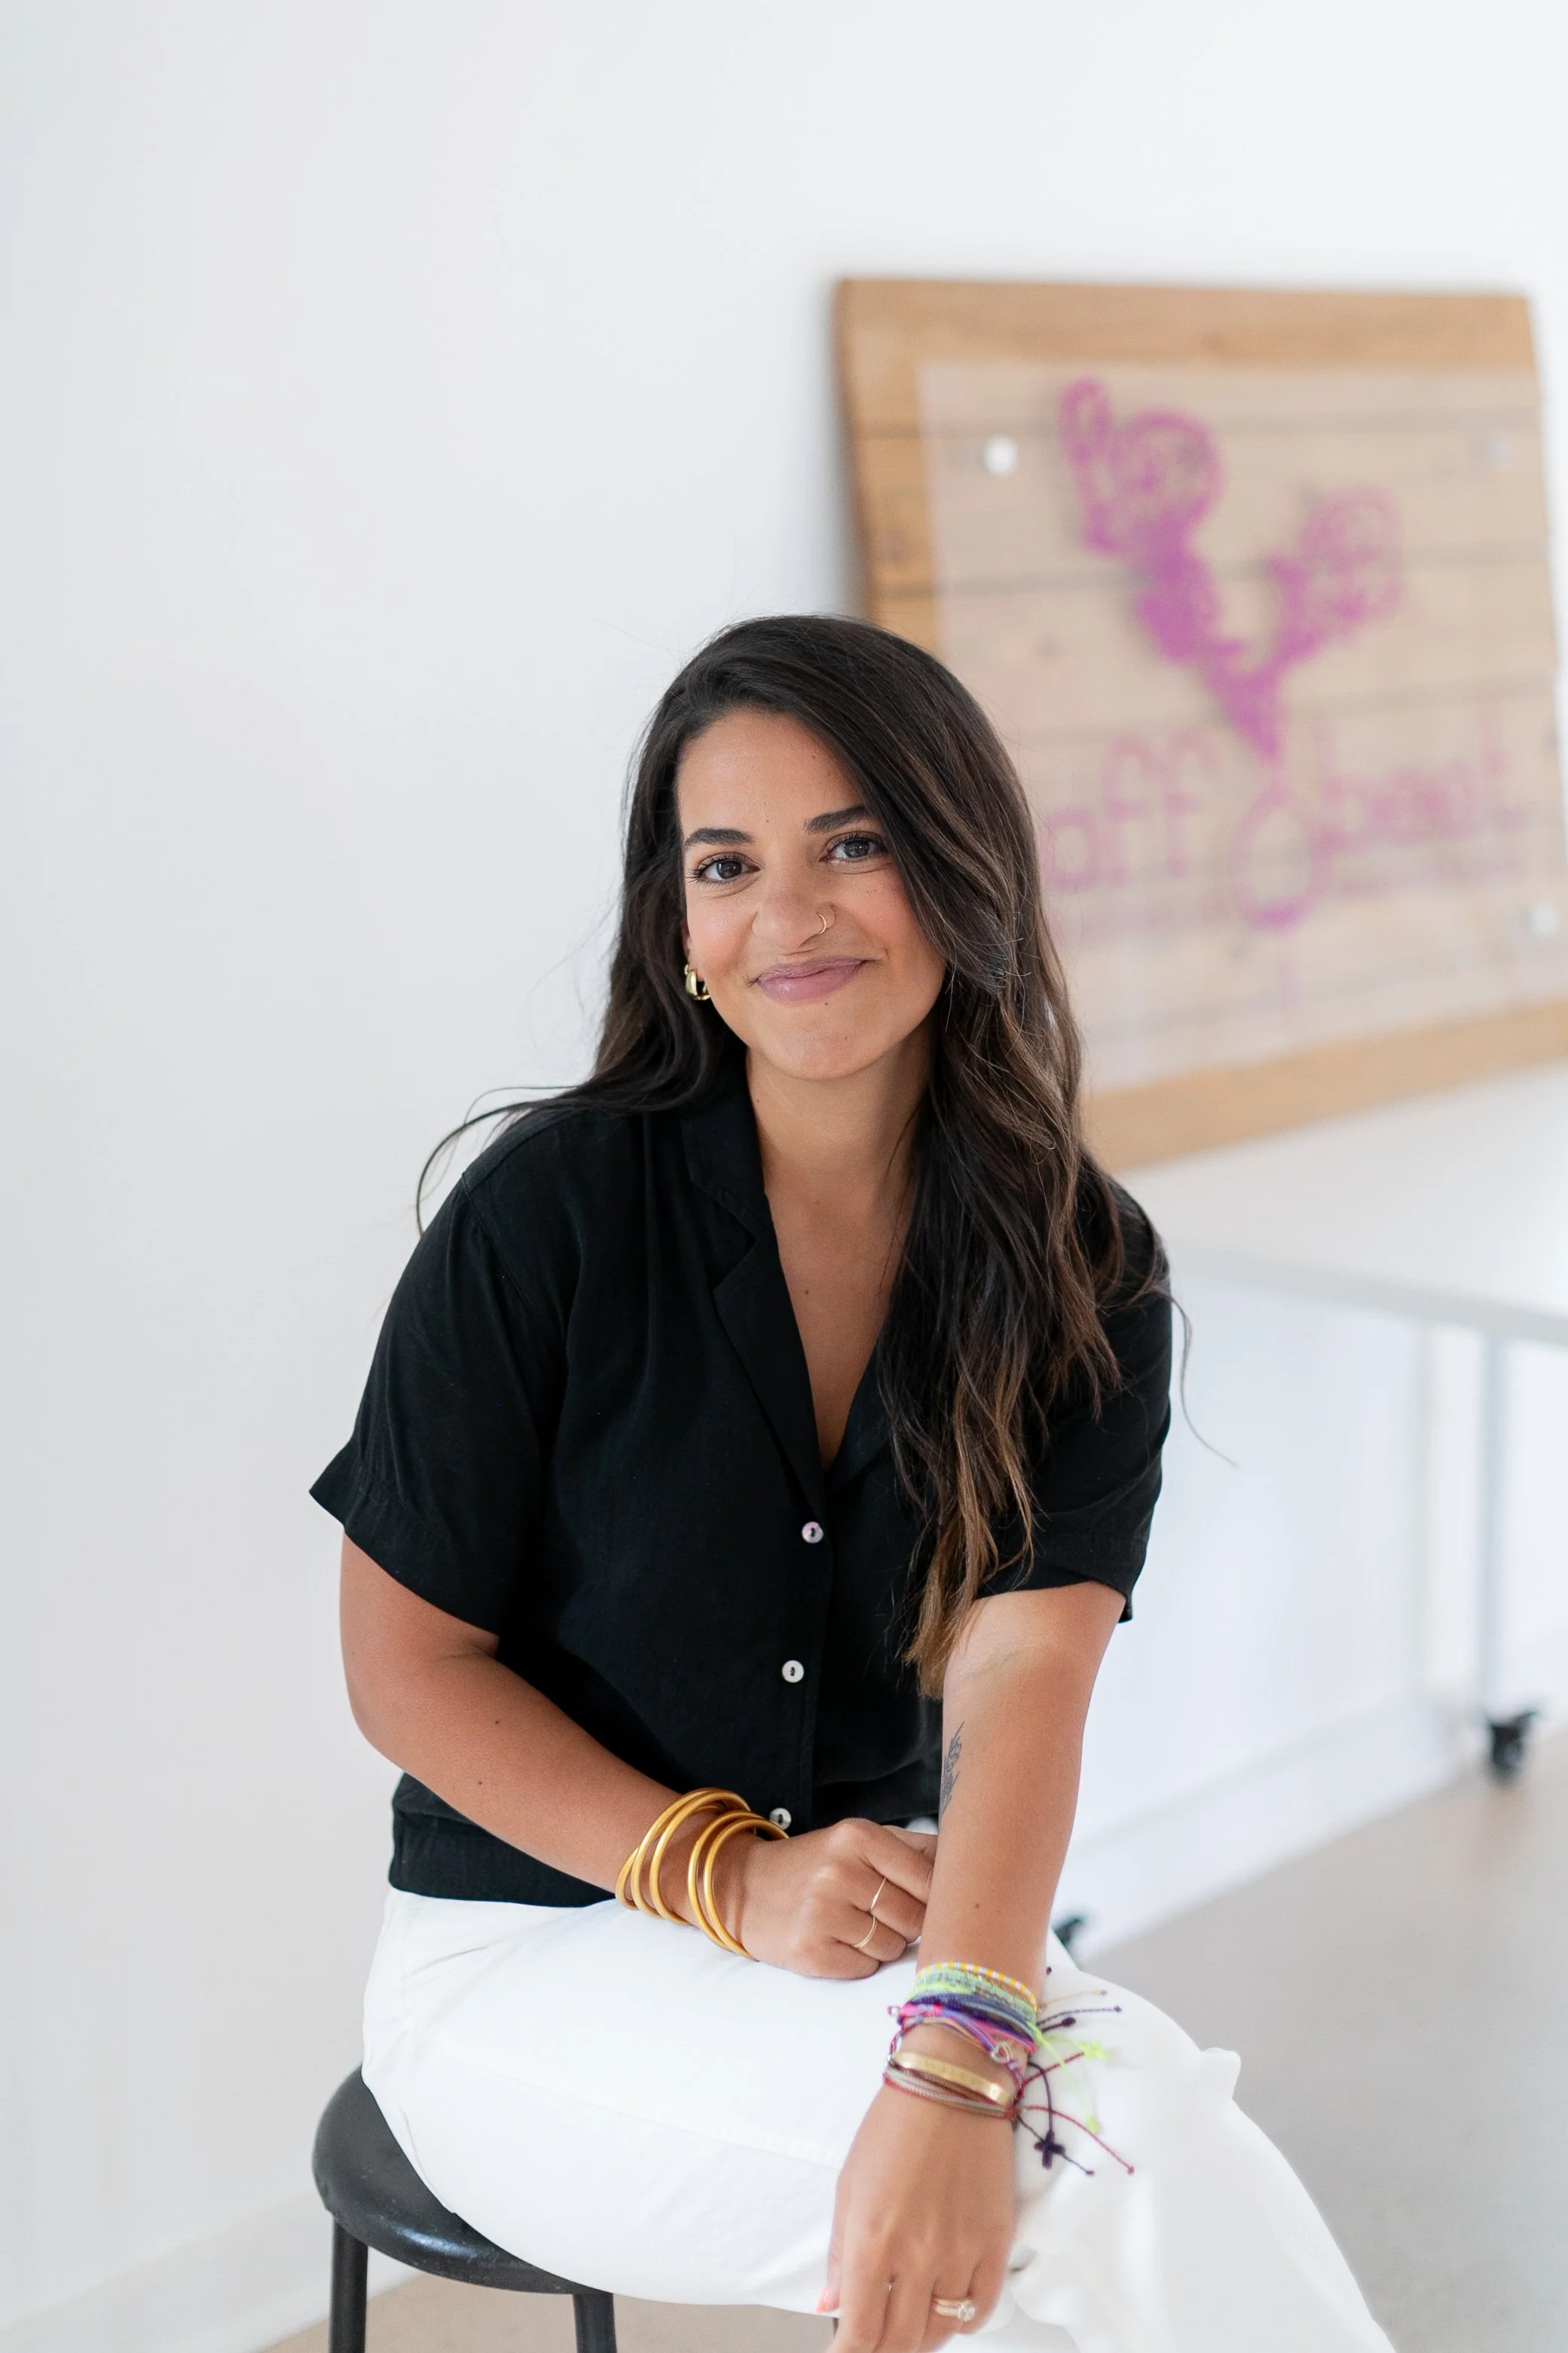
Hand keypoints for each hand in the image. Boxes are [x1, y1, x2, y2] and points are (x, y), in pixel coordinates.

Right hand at [692, 1817, 934, 1977]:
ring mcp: (822, 1912)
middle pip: (915, 1918)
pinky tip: (837, 1942)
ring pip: (894, 1946)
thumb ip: (914, 1851)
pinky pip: (865, 1968)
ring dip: (884, 1943)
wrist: (744, 1889)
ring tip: (854, 1925)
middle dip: (908, 1923)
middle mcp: (840, 1871)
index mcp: (859, 1836)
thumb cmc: (816, 1866)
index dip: (939, 1899)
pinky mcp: (810, 1952)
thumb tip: (974, 1862)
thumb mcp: (859, 1841)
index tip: (937, 1904)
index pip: (931, 1880)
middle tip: (880, 1913)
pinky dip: (859, 1961)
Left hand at [821, 2082, 1015, 2350]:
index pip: (860, 2331)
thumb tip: (831, 2305)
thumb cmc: (892, 2128)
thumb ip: (840, 2253)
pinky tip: (949, 2313)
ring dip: (921, 2338)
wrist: (951, 2084)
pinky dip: (964, 2322)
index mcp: (872, 2240)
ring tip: (908, 2327)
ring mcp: (961, 2252)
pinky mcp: (996, 2242)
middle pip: (900, 2341)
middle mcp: (917, 2255)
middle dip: (882, 2350)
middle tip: (875, 2341)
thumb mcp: (850, 2186)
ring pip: (942, 2330)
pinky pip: (982, 2307)